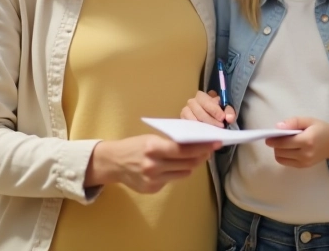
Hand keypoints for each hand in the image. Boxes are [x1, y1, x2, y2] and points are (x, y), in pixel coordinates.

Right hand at [85, 135, 219, 193]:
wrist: (113, 163)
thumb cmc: (133, 146)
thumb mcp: (150, 139)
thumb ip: (170, 143)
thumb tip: (194, 143)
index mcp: (153, 148)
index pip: (184, 149)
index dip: (202, 147)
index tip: (215, 143)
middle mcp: (154, 165)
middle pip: (187, 162)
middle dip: (201, 156)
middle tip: (209, 150)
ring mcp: (153, 179)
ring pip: (183, 173)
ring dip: (192, 165)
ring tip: (197, 157)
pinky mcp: (152, 189)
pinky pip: (173, 180)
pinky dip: (177, 172)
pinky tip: (177, 166)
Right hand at [181, 91, 235, 127]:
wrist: (210, 120)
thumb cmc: (217, 112)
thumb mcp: (225, 110)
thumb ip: (229, 112)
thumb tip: (229, 118)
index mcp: (202, 96)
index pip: (206, 101)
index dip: (214, 110)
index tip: (222, 118)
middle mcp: (192, 102)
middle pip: (199, 111)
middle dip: (210, 120)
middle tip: (220, 126)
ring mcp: (185, 111)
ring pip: (193, 119)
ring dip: (204, 126)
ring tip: (213, 131)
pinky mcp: (183, 121)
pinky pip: (188, 126)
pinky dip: (196, 130)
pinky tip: (204, 134)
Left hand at [265, 117, 328, 168]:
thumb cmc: (321, 129)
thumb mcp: (308, 120)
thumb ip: (293, 122)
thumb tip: (277, 127)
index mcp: (307, 140)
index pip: (284, 142)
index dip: (273, 140)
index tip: (268, 136)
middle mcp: (306, 154)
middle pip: (280, 151)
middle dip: (274, 144)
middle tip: (275, 137)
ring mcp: (305, 162)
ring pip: (281, 158)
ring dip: (277, 150)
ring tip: (282, 143)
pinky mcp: (304, 167)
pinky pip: (286, 163)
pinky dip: (283, 156)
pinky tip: (287, 149)